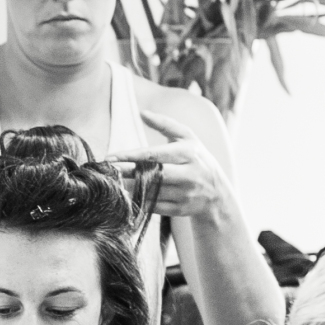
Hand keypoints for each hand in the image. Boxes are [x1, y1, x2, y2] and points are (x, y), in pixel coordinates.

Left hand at [109, 111, 228, 219]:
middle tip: (107, 171)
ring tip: (112, 182)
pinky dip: (139, 202)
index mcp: (188, 153)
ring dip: (130, 188)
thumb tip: (142, 113)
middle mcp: (188, 175)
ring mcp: (185, 195)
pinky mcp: (181, 210)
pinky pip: (154, 207)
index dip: (130, 156)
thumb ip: (165, 124)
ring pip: (151, 192)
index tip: (110, 157)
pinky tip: (126, 196)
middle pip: (151, 175)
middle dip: (127, 173)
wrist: (217, 192)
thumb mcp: (187, 137)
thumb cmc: (196, 159)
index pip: (154, 155)